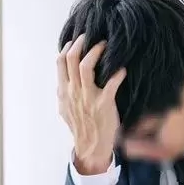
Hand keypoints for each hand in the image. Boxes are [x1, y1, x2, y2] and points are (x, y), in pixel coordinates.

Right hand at [57, 33, 126, 174]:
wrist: (91, 147)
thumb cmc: (81, 128)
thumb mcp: (65, 110)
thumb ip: (63, 94)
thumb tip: (61, 82)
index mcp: (64, 91)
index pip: (60, 62)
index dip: (68, 47)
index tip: (77, 40)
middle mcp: (74, 92)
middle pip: (72, 59)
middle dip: (81, 43)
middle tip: (92, 37)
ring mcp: (88, 98)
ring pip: (86, 66)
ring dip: (96, 52)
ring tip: (106, 46)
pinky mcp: (104, 104)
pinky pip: (111, 83)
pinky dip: (118, 73)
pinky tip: (122, 69)